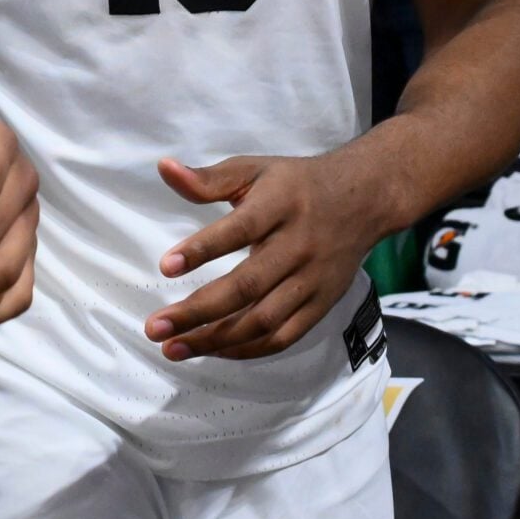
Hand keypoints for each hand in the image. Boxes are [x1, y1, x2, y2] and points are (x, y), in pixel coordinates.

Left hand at [142, 153, 391, 359]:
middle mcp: (298, 247)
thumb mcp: (253, 170)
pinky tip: (212, 350)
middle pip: (247, 286)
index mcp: (279, 206)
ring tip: (174, 347)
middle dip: (198, 311)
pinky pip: (284, 337)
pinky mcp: (321, 305)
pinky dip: (247, 350)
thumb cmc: (295, 184)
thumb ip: (207, 178)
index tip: (165, 266)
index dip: (202, 250)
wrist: (364, 200)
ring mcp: (312, 281)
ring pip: (263, 320)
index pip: (238, 230)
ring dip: (216, 339)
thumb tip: (164, 168)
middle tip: (155, 327)